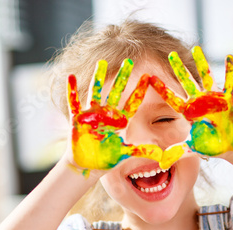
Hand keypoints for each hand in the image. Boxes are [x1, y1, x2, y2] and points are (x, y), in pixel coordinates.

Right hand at [67, 59, 162, 173]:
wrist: (88, 165)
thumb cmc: (106, 158)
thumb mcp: (125, 154)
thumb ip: (141, 151)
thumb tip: (161, 154)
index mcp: (120, 120)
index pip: (132, 102)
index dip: (140, 90)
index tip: (148, 77)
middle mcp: (107, 114)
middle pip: (116, 91)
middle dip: (123, 77)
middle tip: (129, 61)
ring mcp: (92, 114)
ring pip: (96, 92)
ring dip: (98, 78)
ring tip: (102, 63)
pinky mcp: (78, 119)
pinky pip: (74, 102)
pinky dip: (72, 90)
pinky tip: (71, 76)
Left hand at [150, 46, 232, 158]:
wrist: (232, 145)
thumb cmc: (211, 145)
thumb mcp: (192, 149)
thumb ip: (176, 153)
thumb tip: (161, 164)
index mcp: (188, 112)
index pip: (172, 98)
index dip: (161, 89)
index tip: (149, 78)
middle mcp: (199, 101)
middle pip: (186, 82)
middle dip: (178, 68)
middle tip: (170, 54)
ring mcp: (214, 98)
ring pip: (206, 77)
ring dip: (202, 63)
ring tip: (196, 48)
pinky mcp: (229, 99)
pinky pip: (230, 81)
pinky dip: (230, 70)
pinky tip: (229, 56)